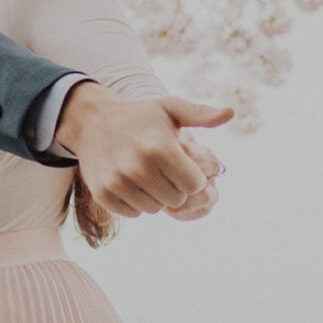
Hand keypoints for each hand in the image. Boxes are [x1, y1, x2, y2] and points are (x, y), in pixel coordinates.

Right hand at [53, 82, 231, 217]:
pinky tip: (129, 181)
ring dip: (154, 196)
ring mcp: (118, 181)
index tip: (180, 163)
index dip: (191, 176)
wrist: (91, 121)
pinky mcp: (103, 193)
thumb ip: (202, 114)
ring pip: (154, 209)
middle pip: (176, 199)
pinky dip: (135, 202)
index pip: (194, 185)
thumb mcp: (170, 108)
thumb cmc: (139, 116)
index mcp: (159, 147)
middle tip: (161, 168)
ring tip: (144, 174)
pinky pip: (133, 214)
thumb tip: (230, 113)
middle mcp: (137, 166)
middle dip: (174, 186)